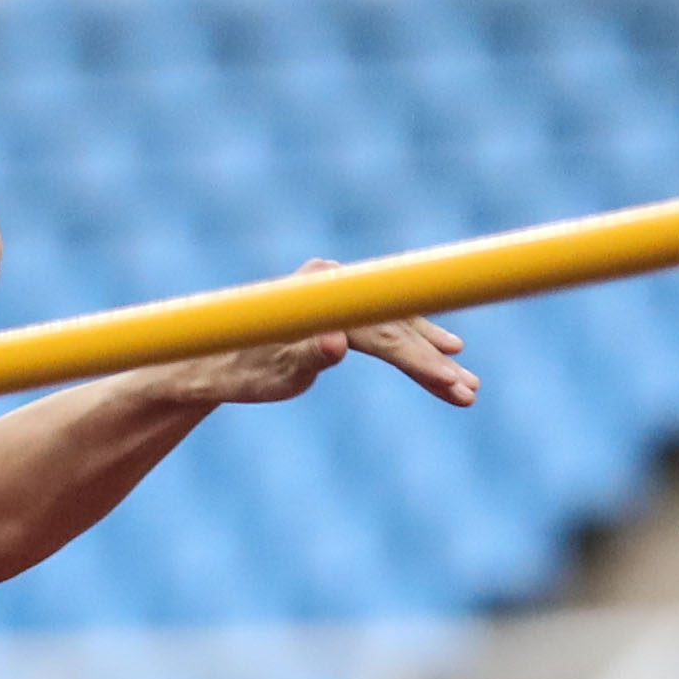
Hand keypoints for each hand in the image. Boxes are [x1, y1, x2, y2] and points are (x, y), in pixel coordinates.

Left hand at [158, 264, 477, 409]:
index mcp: (322, 297)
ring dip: (433, 354)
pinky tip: (450, 347)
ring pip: (397, 323)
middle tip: (469, 395)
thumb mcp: (268, 374)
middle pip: (397, 327)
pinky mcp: (340, 302)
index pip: (384, 334)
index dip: (421, 362)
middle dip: (435, 364)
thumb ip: (305, 358)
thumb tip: (338, 343)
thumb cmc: (237, 371)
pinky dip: (417, 337)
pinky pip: (387, 320)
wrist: (208, 358)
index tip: (453, 385)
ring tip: (469, 386)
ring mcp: (340, 290)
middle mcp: (335, 283)